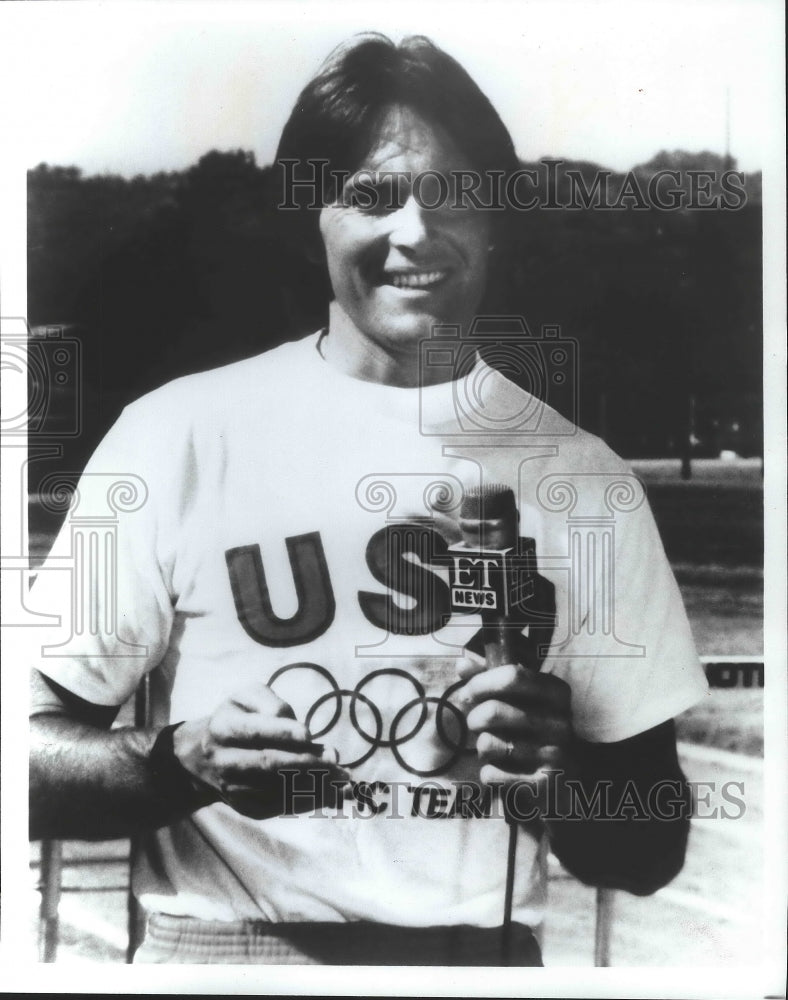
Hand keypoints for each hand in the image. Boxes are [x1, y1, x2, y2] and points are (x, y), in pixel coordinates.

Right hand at [172, 682, 350, 818]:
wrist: (204, 757)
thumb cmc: (238, 718)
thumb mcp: (247, 697)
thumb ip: (270, 703)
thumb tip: (294, 725)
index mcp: (223, 728)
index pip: (254, 731)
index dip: (281, 733)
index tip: (308, 732)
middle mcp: (224, 761)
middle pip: (267, 764)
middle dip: (304, 761)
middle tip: (335, 758)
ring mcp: (233, 788)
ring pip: (276, 790)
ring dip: (312, 786)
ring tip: (343, 780)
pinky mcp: (246, 807)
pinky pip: (280, 806)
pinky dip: (308, 801)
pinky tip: (333, 794)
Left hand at [457, 658, 576, 787]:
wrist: (564, 780)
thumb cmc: (533, 730)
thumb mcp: (520, 700)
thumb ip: (491, 679)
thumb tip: (462, 663)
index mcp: (557, 693)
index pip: (513, 676)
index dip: (481, 682)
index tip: (467, 693)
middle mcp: (560, 722)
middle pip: (493, 711)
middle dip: (474, 718)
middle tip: (476, 724)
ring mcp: (554, 754)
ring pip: (488, 744)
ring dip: (482, 747)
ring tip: (495, 749)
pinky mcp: (543, 785)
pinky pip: (492, 774)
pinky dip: (489, 772)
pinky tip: (505, 770)